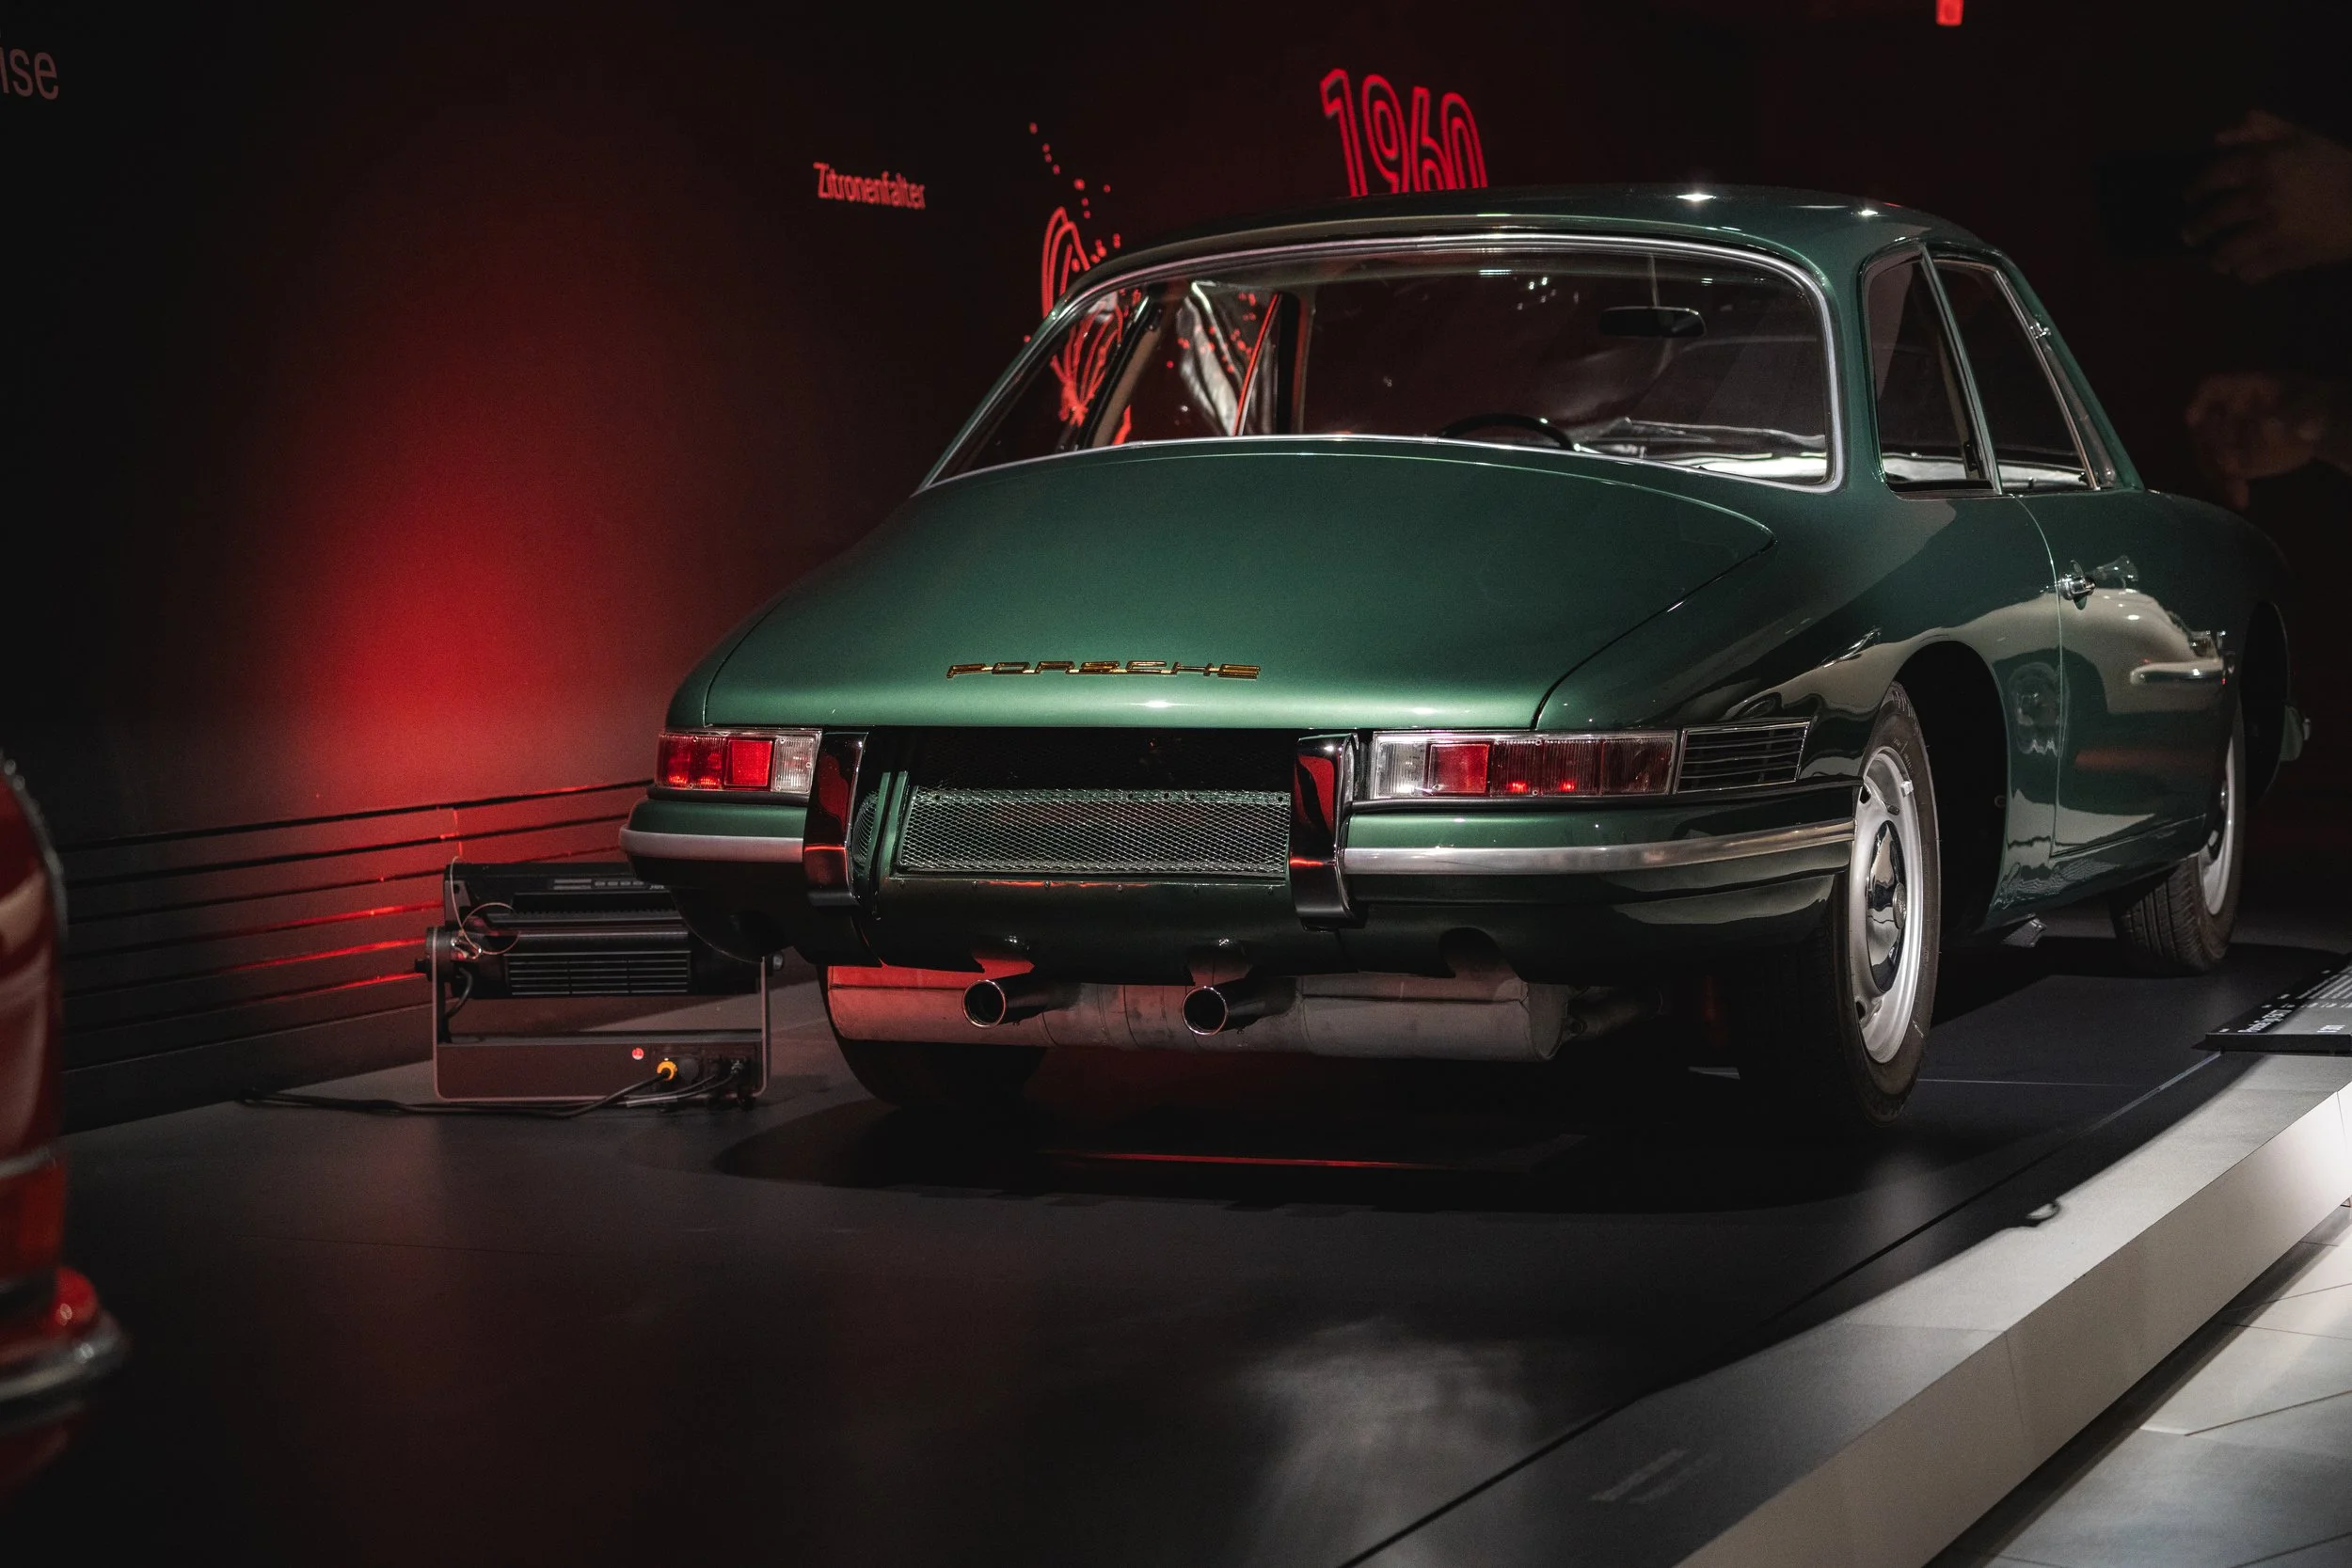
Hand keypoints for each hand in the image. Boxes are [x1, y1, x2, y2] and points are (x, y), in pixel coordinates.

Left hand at [2183, 110, 2351, 281]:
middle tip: (2190, 235)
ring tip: (2216, 259)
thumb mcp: (2304, 137)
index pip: (2214, 176)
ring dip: (2217, 257)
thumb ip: (2261, 129)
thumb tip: (2217, 138)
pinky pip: (2251, 271)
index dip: (2196, 187)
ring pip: (2226, 251)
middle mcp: (2263, 196)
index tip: (2189, 197)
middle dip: (2197, 229)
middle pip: (2213, 218)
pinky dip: (2245, 272)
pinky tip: (2244, 270)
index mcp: (2266, 163)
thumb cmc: (2340, 165)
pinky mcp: (2287, 256)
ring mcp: (2273, 229)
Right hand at [2184, 371, 2346, 507]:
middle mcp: (2227, 413)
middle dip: (2211, 450)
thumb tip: (2269, 424)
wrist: (2319, 428)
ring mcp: (2227, 439)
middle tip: (2228, 467)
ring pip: (2207, 456)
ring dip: (2217, 475)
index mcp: (2245, 389)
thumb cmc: (2315, 407)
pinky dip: (2227, 488)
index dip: (2199, 402)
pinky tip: (2240, 501)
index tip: (2192, 420)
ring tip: (2237, 493)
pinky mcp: (2233, 461)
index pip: (2213, 387)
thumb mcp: (2312, 406)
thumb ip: (2295, 414)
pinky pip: (2221, 474)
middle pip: (2203, 428)